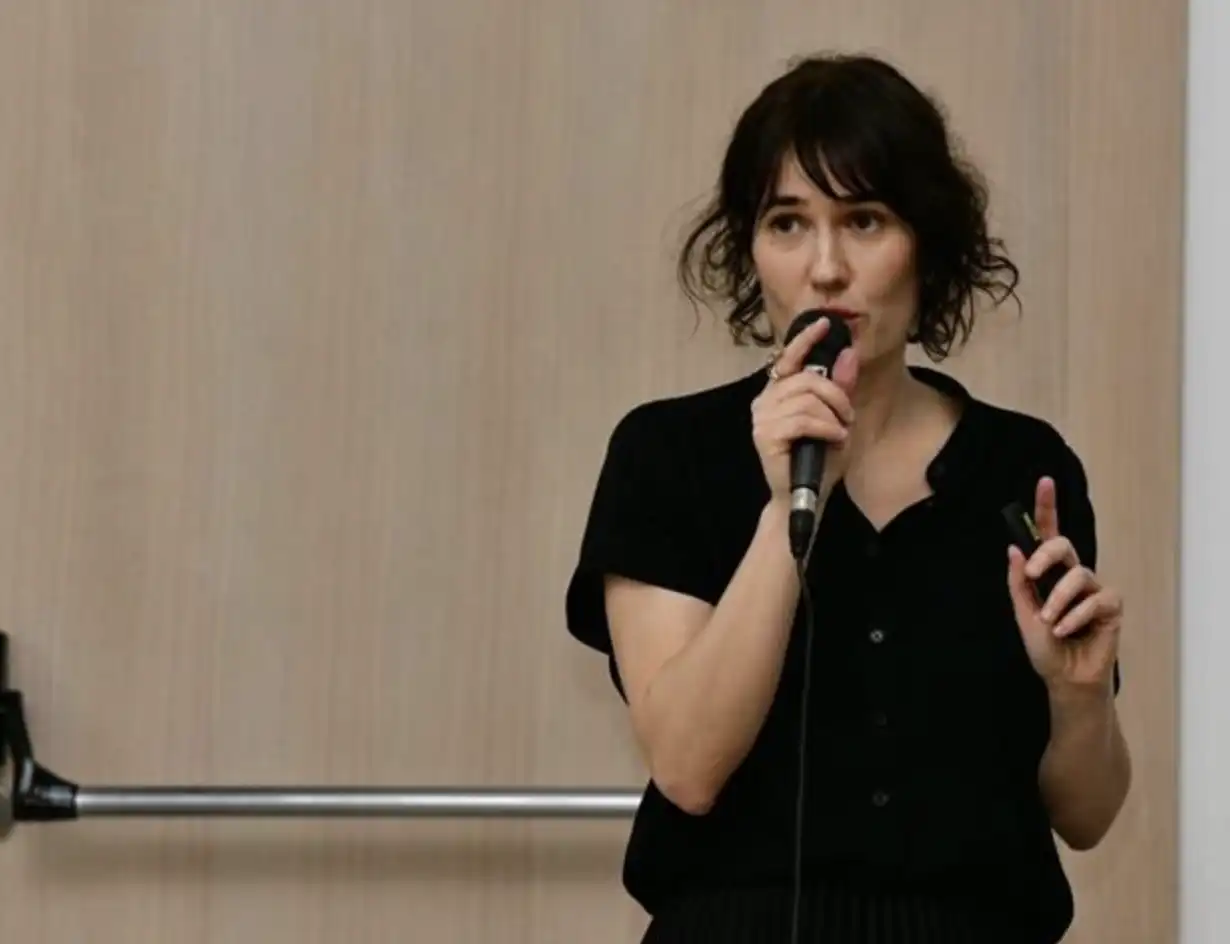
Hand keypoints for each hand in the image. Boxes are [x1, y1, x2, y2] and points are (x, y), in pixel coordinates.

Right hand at [751, 316, 858, 501]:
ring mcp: (762, 418)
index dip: (806, 339)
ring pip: (807, 400)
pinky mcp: (765, 435)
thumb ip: (841, 388)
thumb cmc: (820, 459)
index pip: (789, 357)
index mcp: (779, 392)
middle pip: (807, 379)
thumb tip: (848, 355)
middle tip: (847, 418)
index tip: (825, 323)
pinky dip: (826, 428)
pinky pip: (803, 419)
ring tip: (839, 434)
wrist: (806, 496)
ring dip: (833, 417)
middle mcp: (765, 400)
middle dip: (836, 396)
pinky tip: (834, 439)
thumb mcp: (838, 419)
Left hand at [1006, 476, 1121, 695]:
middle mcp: (1072, 575)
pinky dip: (1076, 615)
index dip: (1047, 507)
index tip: (1044, 481)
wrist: (1064, 678)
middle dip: (1046, 555)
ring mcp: (1093, 589)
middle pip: (1064, 545)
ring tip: (1051, 622)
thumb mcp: (1023, 614)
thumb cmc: (1044, 647)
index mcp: (1048, 574)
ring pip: (1077, 576)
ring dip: (1058, 600)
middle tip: (1032, 574)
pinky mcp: (1111, 606)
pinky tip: (1067, 631)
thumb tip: (1014, 549)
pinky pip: (1094, 599)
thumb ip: (1019, 583)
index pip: (1048, 536)